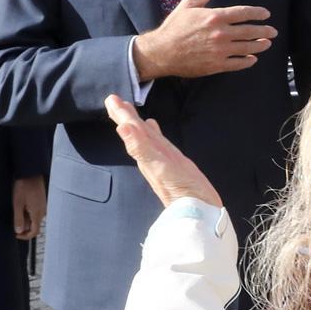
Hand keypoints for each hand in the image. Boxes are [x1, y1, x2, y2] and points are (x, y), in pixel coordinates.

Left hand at [12, 175, 46, 239]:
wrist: (30, 173)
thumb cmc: (23, 187)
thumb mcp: (17, 204)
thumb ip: (18, 219)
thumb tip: (19, 231)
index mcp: (38, 214)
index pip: (34, 232)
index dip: (24, 236)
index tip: (15, 234)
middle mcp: (43, 212)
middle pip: (34, 226)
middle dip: (23, 226)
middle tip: (13, 218)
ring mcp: (43, 207)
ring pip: (34, 219)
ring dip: (25, 219)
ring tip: (17, 209)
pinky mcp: (42, 202)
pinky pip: (36, 212)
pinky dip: (28, 213)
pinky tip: (22, 205)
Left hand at [105, 94, 221, 206]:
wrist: (198, 210)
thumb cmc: (179, 189)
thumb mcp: (158, 167)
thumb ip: (140, 147)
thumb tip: (122, 127)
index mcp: (146, 153)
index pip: (131, 129)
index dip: (122, 115)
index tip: (111, 99)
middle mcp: (152, 154)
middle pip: (136, 130)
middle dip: (125, 115)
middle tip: (114, 99)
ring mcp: (163, 158)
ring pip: (146, 135)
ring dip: (137, 122)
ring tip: (129, 109)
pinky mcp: (175, 162)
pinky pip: (160, 143)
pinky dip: (154, 133)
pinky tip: (153, 128)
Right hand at [130, 0, 276, 79]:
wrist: (161, 52)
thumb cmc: (174, 27)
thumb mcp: (188, 5)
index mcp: (215, 16)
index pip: (243, 13)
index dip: (257, 13)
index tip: (266, 14)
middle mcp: (221, 33)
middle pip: (250, 31)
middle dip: (264, 31)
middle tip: (273, 31)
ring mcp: (220, 50)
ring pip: (247, 47)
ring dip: (260, 45)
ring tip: (267, 44)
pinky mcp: (216, 65)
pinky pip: (237, 64)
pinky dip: (247, 61)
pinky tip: (252, 59)